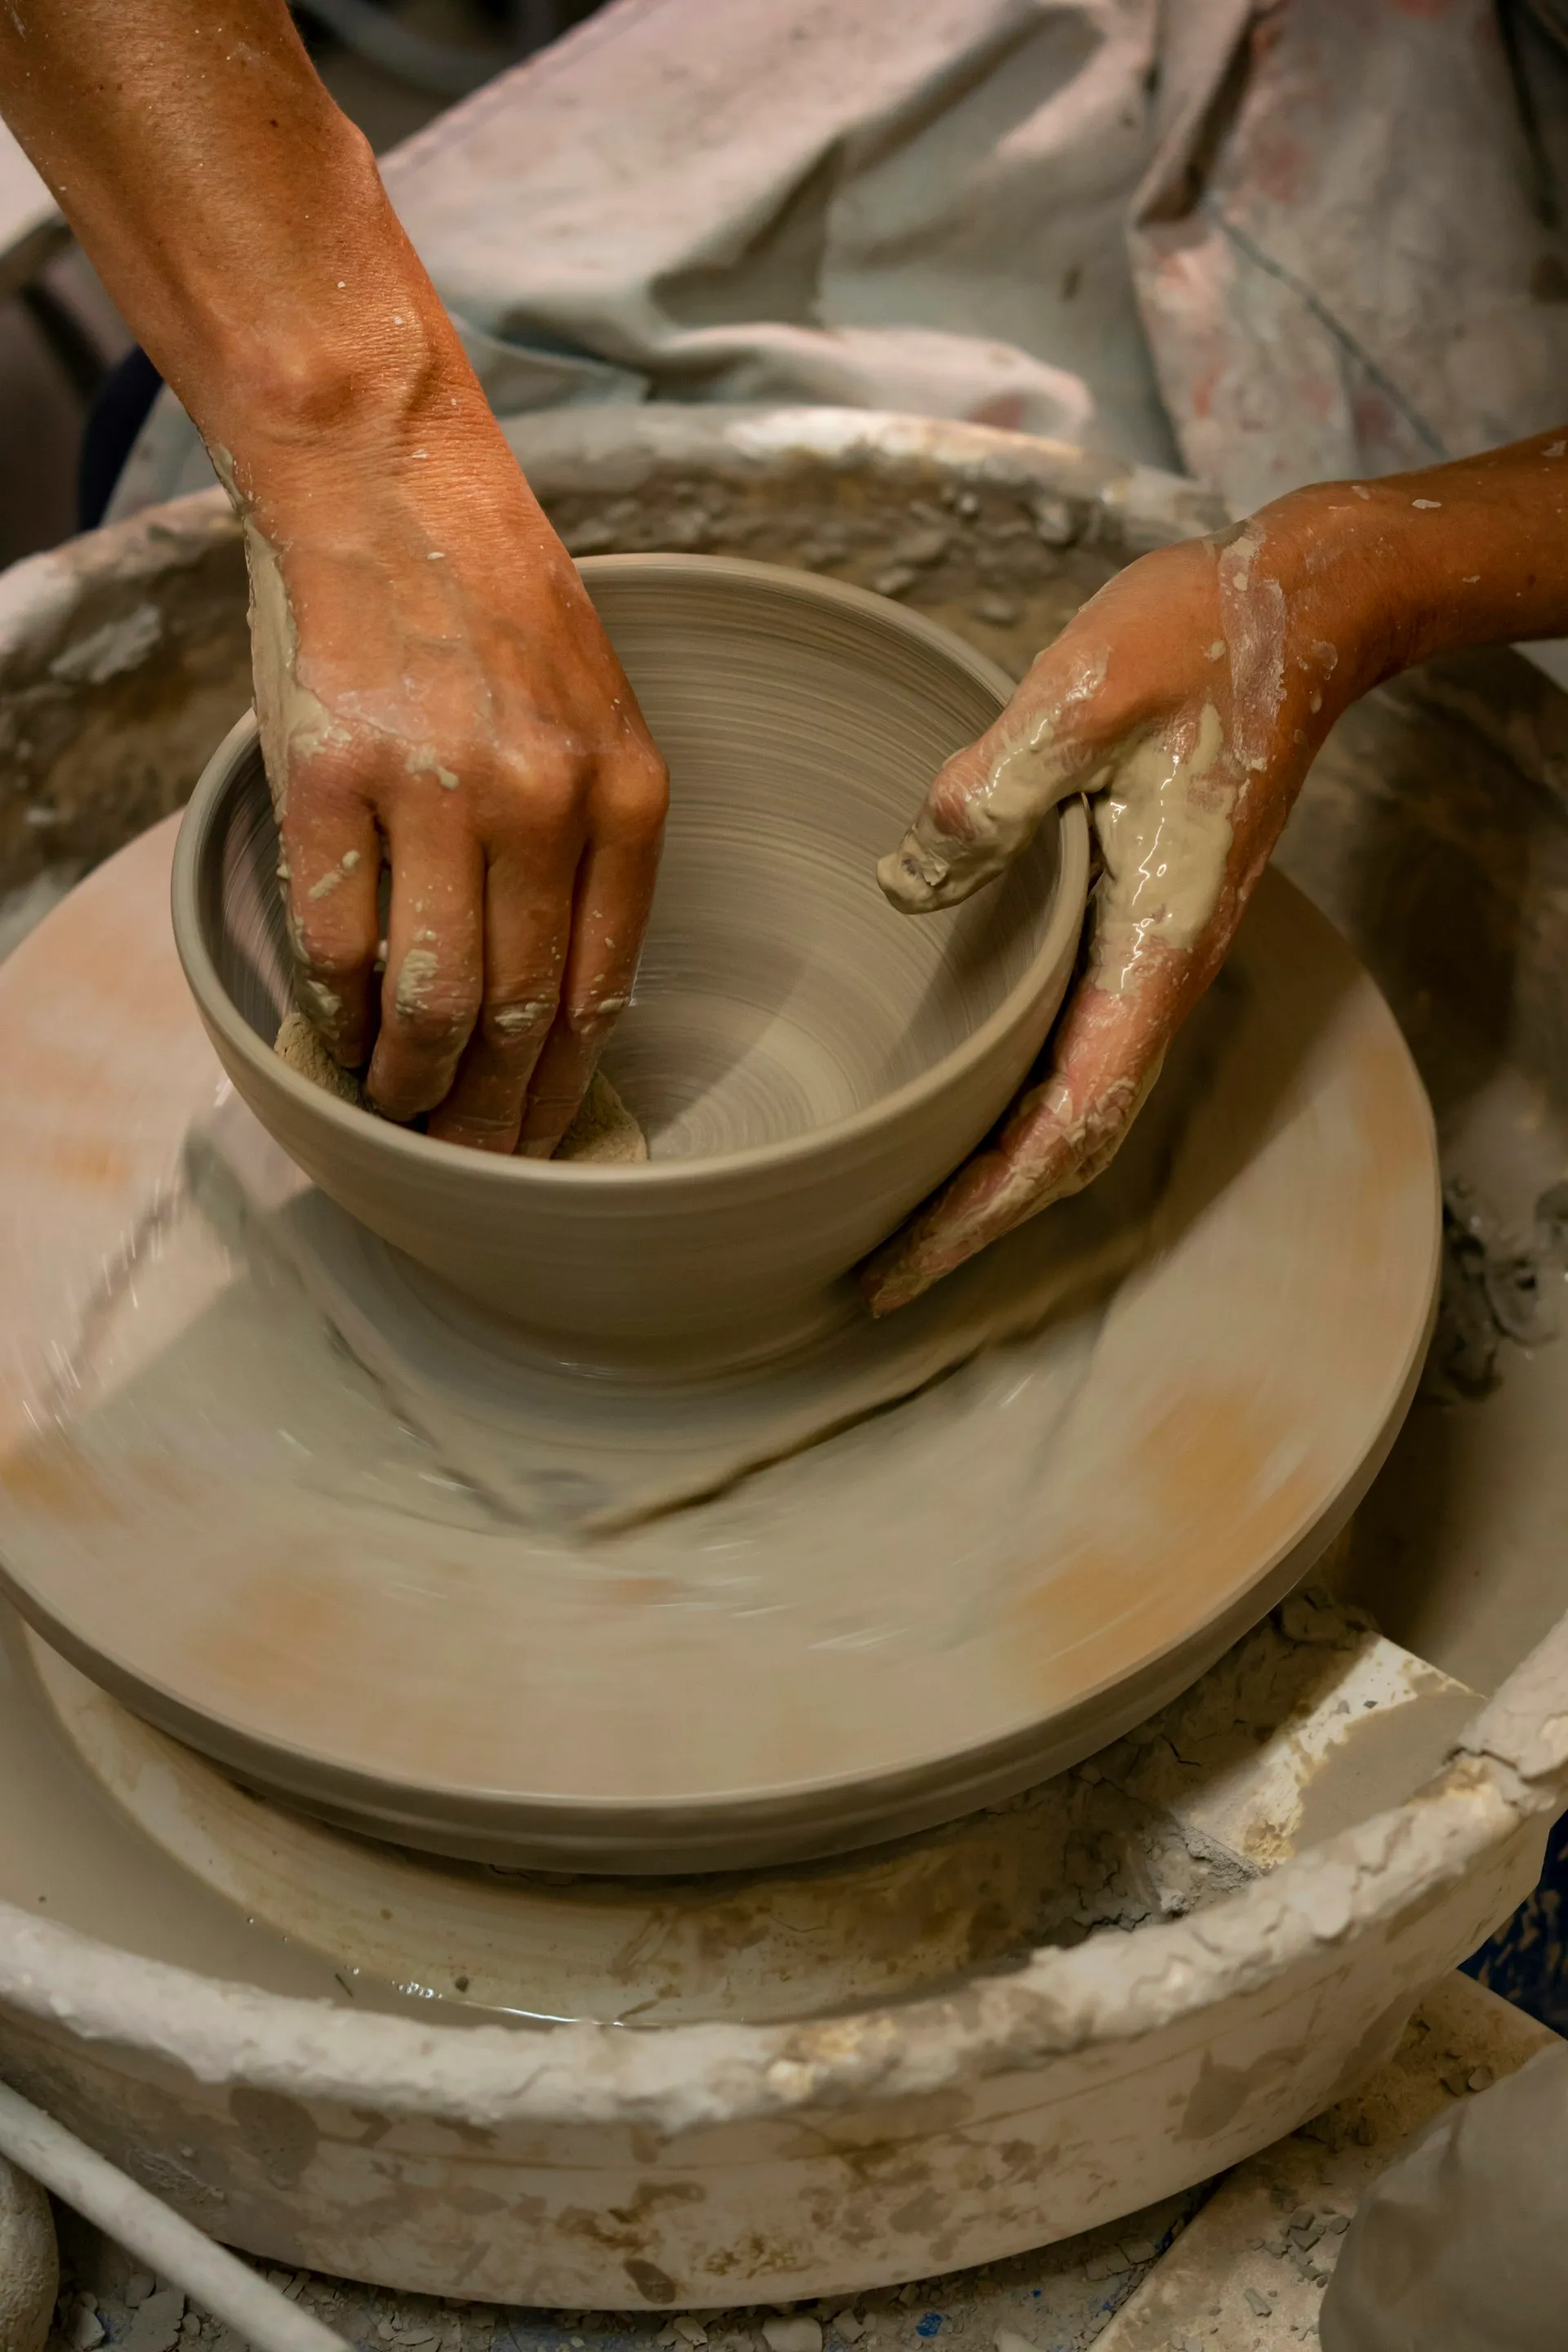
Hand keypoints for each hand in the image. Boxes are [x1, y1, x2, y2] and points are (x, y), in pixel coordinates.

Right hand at [237, 395, 667, 1155]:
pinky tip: (340, 1038)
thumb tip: (562, 995)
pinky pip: (338, 941)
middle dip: (493, 1113)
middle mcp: (543, 803)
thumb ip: (592, 848)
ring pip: (434, 1000)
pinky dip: (338, 1010)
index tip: (539, 1139)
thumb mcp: (597, 720)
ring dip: (413, 1080)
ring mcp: (436, 791)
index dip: (564, 1088)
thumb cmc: (497, 605)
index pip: (603, 992)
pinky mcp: (333, 777)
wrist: (392, 485)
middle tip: (468, 1157)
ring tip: (401, 1110)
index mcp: (627, 796)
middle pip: (521, 1016)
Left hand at [862, 498, 1368, 1310]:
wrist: (1295, 611)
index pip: (1067, 1124)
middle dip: (979, 1223)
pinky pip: (1073, 1051)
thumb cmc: (1200, 644)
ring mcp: (1149, 958)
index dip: (982, 1206)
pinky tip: (955, 1105)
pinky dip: (1014, 1108)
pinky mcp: (1135, 926)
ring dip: (996, 1177)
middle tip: (879, 1275)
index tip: (903, 1260)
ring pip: (1076, 1110)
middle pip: (1072, 1150)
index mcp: (1153, 949)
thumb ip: (988, 793)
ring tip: (904, 1219)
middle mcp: (1157, 976)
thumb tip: (909, 882)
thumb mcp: (1081, 697)